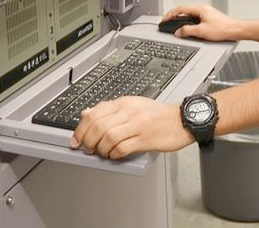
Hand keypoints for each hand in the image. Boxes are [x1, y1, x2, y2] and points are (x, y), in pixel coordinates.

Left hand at [69, 97, 192, 159]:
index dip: (80, 129)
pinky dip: (114, 154)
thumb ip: (109, 109)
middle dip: (88, 140)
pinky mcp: (145, 139)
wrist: (182, 120)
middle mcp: (129, 112)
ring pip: (108, 137)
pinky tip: (114, 155)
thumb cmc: (158, 115)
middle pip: (99, 126)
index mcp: (124, 103)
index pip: (94, 114)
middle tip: (87, 149)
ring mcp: (138, 125)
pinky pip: (123, 148)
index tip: (76, 140)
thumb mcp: (132, 105)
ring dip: (101, 149)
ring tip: (102, 153)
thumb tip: (87, 113)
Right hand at [162, 4, 240, 41]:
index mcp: (200, 8)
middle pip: (184, 9)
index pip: (181, 8)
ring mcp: (206, 12)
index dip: (171, 14)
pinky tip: (187, 27)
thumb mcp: (201, 31)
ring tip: (175, 24)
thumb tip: (178, 32)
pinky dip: (188, 21)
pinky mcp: (209, 17)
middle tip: (167, 21)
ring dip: (181, 18)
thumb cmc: (222, 29)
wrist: (235, 30)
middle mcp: (202, 8)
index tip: (165, 19)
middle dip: (174, 15)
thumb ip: (187, 31)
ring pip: (189, 13)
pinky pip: (194, 17)